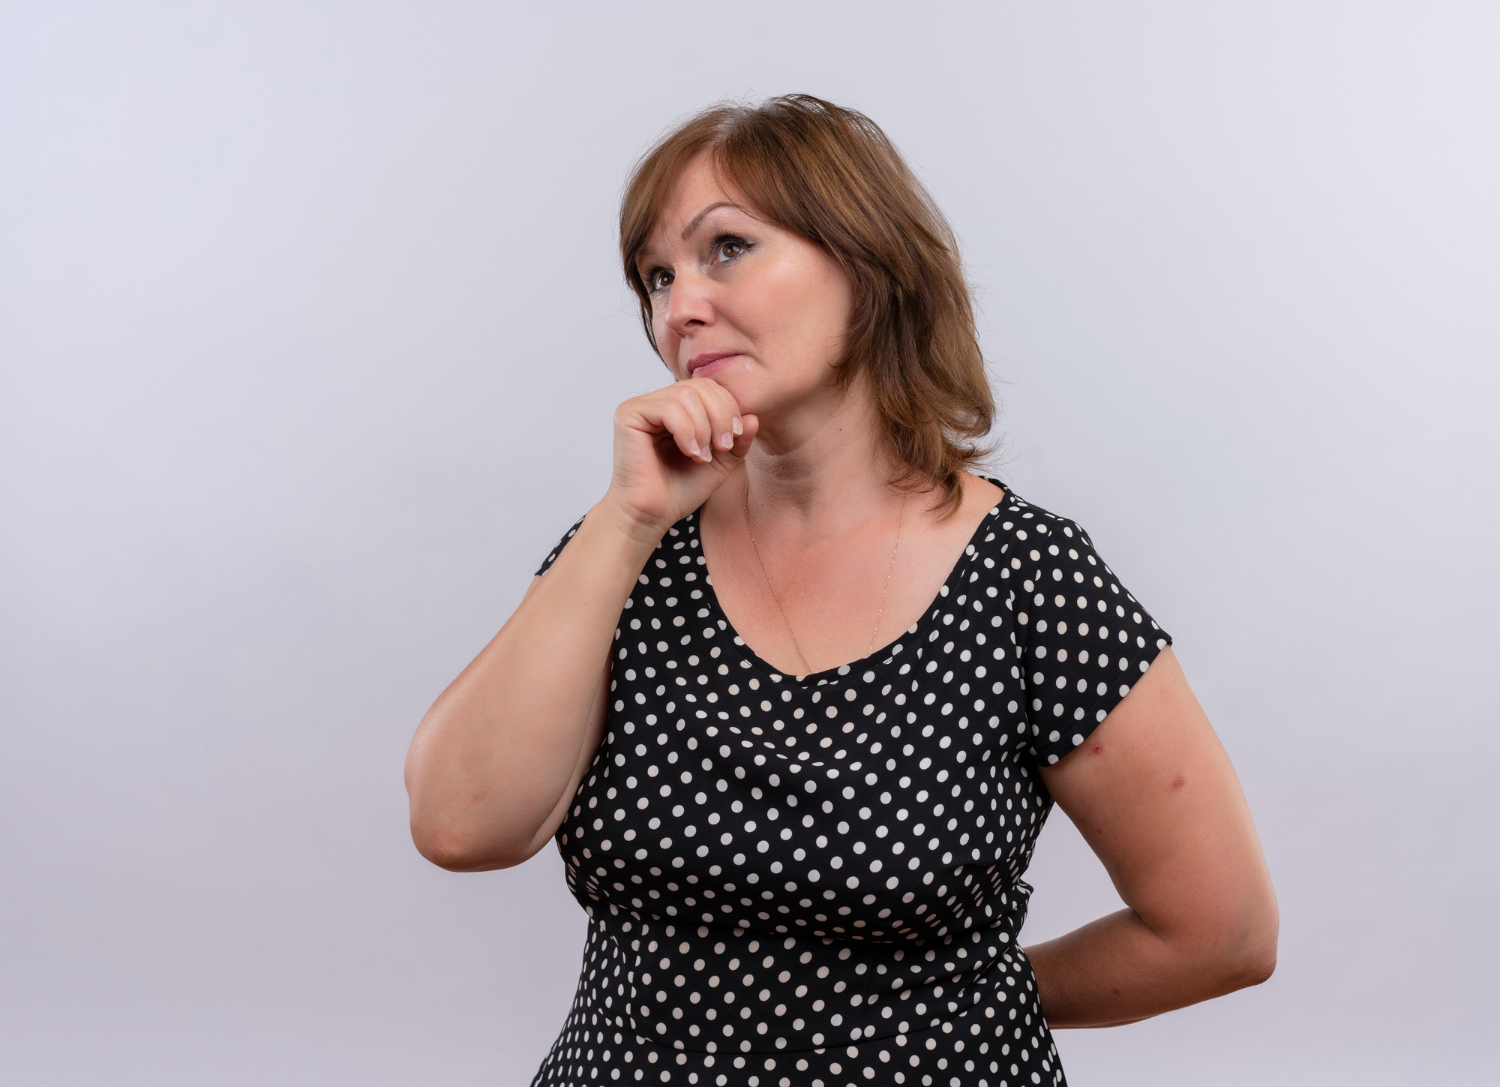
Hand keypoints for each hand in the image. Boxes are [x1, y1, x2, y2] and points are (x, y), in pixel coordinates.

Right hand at [602, 375, 759, 536]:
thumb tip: (753, 416)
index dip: (729, 408)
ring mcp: (641, 406)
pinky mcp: (629, 414)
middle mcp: (658, 401)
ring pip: (685, 394)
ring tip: (702, 456)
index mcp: (678, 408)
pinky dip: (686, 431)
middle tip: (724, 447)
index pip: (710, 388)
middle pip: (700, 386)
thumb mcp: (721, 462)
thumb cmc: (680, 491)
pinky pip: (668, 408)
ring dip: (703, 427)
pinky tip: (689, 453)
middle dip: (720, 415)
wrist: (651, 515)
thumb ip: (738, 439)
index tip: (736, 439)